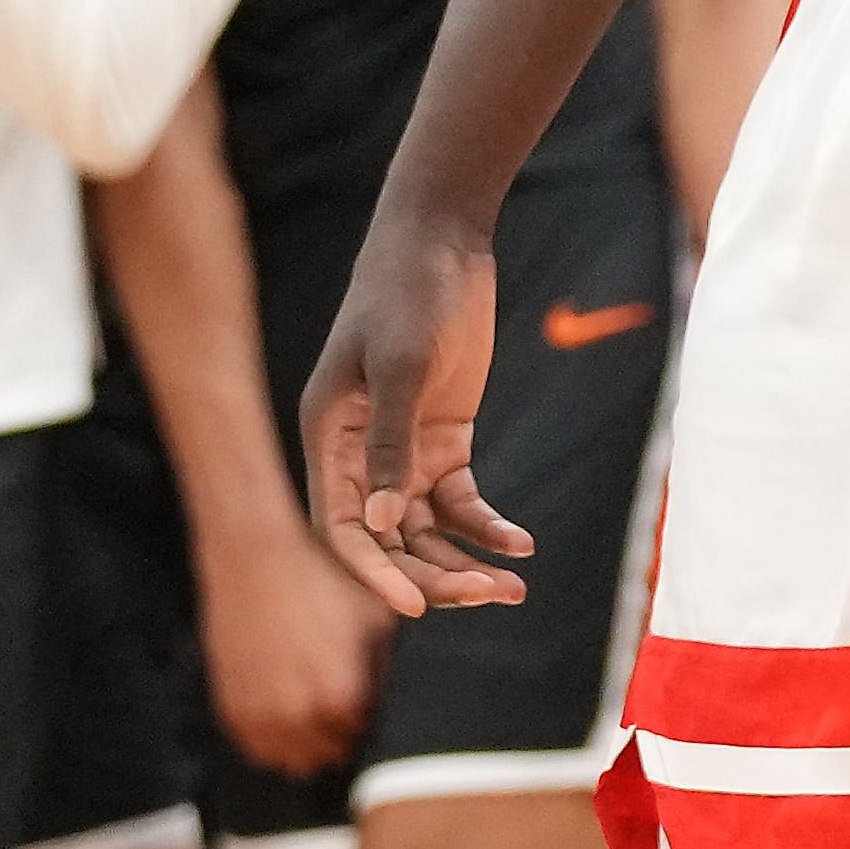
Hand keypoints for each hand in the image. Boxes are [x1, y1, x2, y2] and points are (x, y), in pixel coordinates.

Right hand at [193, 507, 382, 771]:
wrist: (255, 560)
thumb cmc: (322, 584)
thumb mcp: (376, 620)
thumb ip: (392, 668)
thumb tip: (407, 701)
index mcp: (342, 698)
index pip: (370, 738)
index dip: (373, 719)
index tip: (371, 700)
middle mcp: (300, 717)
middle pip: (335, 754)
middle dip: (343, 734)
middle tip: (345, 704)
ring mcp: (262, 718)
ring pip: (297, 761)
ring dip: (309, 743)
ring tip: (317, 708)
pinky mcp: (233, 710)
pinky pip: (262, 750)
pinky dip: (277, 739)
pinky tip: (289, 710)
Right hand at [304, 199, 529, 613]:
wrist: (442, 240)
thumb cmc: (407, 292)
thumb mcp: (400, 365)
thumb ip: (388, 444)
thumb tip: (377, 522)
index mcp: (327, 438)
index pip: (342, 528)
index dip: (373, 573)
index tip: (416, 608)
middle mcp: (358, 454)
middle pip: (388, 540)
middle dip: (433, 575)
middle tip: (489, 594)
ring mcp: (402, 449)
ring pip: (425, 530)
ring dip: (464, 562)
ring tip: (513, 588)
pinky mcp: (442, 439)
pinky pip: (460, 501)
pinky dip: (487, 526)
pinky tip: (521, 544)